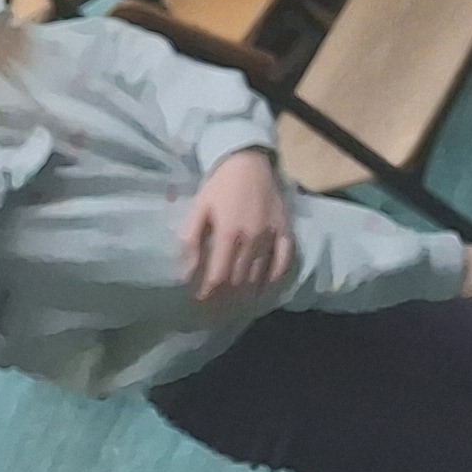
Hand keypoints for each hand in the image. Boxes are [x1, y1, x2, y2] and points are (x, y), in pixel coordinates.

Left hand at [176, 149, 296, 304]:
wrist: (249, 160)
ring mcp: (271, 235)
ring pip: (259, 275)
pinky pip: (284, 261)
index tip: (200, 303)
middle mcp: (252, 238)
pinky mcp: (285, 230)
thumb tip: (186, 273)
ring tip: (235, 307)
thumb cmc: (219, 186)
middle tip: (215, 310)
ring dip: (246, 295)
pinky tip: (264, 292)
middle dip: (225, 299)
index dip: (208, 294)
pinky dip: (274, 280)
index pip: (218, 276)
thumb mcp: (198, 209)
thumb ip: (190, 241)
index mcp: (228, 233)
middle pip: (238, 280)